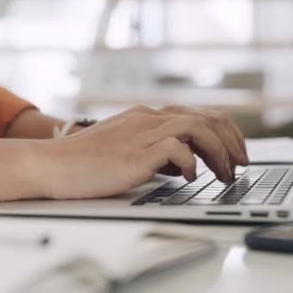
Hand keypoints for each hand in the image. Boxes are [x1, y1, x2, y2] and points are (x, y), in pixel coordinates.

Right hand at [39, 105, 247, 199]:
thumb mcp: (126, 151)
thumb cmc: (84, 162)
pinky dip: (190, 162)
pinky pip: (176, 148)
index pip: (198, 114)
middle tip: (241, 164)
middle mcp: (147, 118)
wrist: (51, 165)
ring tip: (225, 174)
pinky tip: (188, 178)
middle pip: (206, 116)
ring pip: (197, 127)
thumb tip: (182, 164)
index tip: (235, 153)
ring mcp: (141, 133)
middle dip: (232, 141)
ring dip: (219, 152)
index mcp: (145, 116)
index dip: (225, 132)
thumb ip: (154, 152)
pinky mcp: (134, 153)